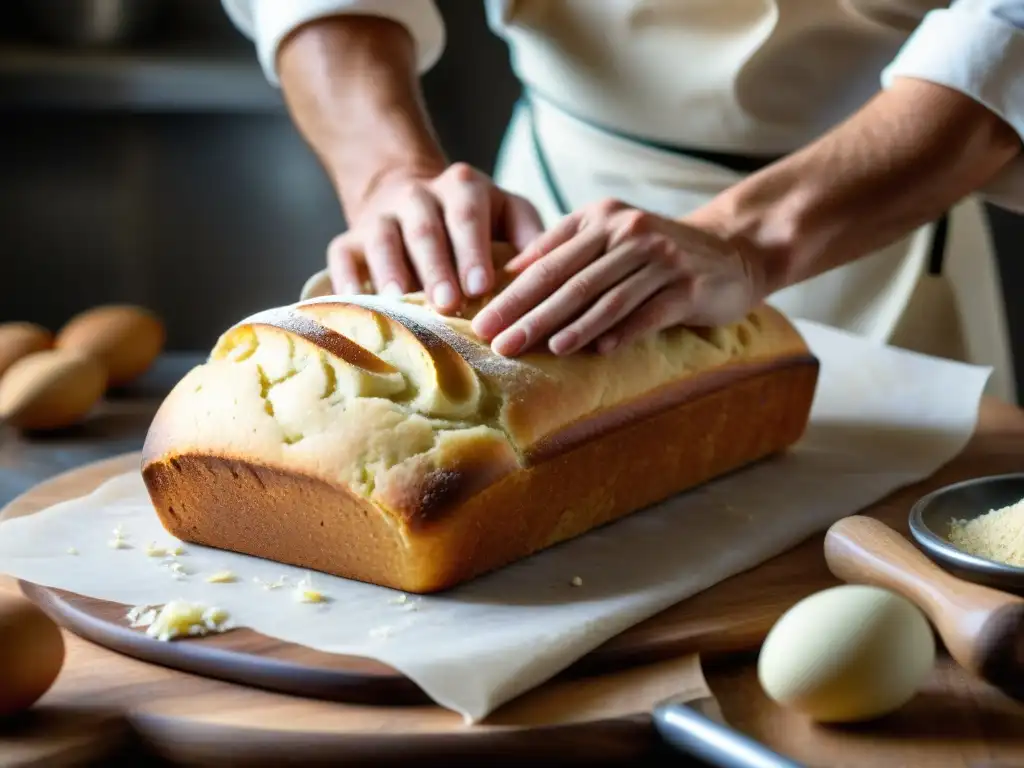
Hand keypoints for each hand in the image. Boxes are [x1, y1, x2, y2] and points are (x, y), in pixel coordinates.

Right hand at [327, 163, 542, 313]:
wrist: (408, 195)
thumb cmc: (474, 219)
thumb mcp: (508, 212)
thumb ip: (530, 236)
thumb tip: (552, 273)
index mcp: (463, 187)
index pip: (468, 216)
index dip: (473, 251)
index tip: (482, 287)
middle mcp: (418, 195)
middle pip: (426, 230)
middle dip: (436, 268)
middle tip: (447, 304)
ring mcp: (380, 216)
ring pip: (383, 240)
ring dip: (391, 271)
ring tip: (400, 303)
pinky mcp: (349, 239)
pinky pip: (342, 255)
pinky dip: (347, 279)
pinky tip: (355, 303)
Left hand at [470, 199, 765, 356]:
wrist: (734, 251)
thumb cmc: (658, 251)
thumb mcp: (610, 235)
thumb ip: (563, 247)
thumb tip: (510, 271)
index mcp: (601, 220)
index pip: (547, 262)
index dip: (511, 294)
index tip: (480, 322)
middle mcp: (629, 234)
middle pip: (569, 281)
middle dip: (529, 314)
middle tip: (498, 342)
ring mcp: (661, 259)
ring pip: (605, 298)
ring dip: (571, 326)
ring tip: (542, 349)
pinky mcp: (688, 287)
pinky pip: (647, 313)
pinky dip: (620, 332)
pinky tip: (597, 351)